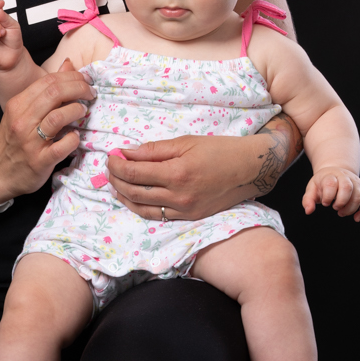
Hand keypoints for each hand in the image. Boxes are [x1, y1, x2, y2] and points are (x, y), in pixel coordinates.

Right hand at [0, 64, 95, 202]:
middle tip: (90, 93)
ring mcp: (30, 142)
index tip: (84, 81)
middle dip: (78, 89)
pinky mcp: (40, 161)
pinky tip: (75, 136)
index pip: (47, 81)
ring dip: (76, 110)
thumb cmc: (13, 140)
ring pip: (58, 117)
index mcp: (18, 105)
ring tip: (83, 111)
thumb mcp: (22, 111)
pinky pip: (62, 146)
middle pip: (54, 94)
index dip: (71, 77)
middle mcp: (22, 121)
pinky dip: (73, 139)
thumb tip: (68, 65)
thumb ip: (45, 90)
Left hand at [107, 128, 291, 220]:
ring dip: (123, 195)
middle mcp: (178, 196)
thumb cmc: (219, 150)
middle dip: (116, 179)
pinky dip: (140, 207)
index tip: (111, 156)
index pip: (134, 172)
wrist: (249, 169)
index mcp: (177, 173)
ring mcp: (184, 210)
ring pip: (141, 207)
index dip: (117, 164)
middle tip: (110, 167)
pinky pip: (156, 216)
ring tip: (116, 183)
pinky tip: (133, 197)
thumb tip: (127, 153)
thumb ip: (154, 150)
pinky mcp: (188, 217)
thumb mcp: (186, 142)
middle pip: (134, 191)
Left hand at [303, 168, 359, 221]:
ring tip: (341, 213)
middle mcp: (345, 177)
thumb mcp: (312, 188)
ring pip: (358, 196)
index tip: (324, 203)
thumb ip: (308, 199)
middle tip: (334, 207)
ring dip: (350, 209)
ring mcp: (356, 183)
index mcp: (331, 175)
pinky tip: (356, 218)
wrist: (335, 173)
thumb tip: (308, 211)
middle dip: (341, 202)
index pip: (331, 183)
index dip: (328, 196)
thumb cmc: (322, 183)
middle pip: (347, 188)